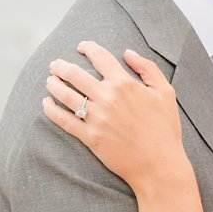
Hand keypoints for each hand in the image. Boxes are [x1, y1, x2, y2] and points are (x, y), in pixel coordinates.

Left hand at [43, 42, 185, 194]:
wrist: (159, 164)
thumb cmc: (165, 129)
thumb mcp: (166, 92)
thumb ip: (148, 68)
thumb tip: (128, 52)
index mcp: (125, 84)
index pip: (100, 57)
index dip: (88, 48)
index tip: (81, 47)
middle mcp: (108, 98)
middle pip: (75, 74)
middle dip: (61, 66)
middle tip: (55, 65)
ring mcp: (97, 118)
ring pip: (65, 95)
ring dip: (53, 84)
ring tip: (49, 80)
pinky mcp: (90, 137)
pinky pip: (64, 120)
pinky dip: (51, 110)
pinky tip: (46, 103)